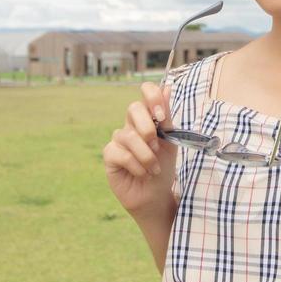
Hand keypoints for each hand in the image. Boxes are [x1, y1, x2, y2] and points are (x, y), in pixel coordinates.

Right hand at [103, 79, 178, 216]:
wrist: (155, 194)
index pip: (146, 91)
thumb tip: (166, 87)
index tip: (161, 116)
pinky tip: (142, 173)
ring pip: (129, 136)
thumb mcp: (171, 142)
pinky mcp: (109, 155)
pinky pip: (122, 153)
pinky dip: (137, 165)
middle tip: (156, 146)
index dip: (152, 97)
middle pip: (133, 108)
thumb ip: (166, 117)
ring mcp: (118, 139)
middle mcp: (131, 124)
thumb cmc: (163, 167)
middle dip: (148, 128)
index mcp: (148, 117)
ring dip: (146, 155)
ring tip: (153, 168)